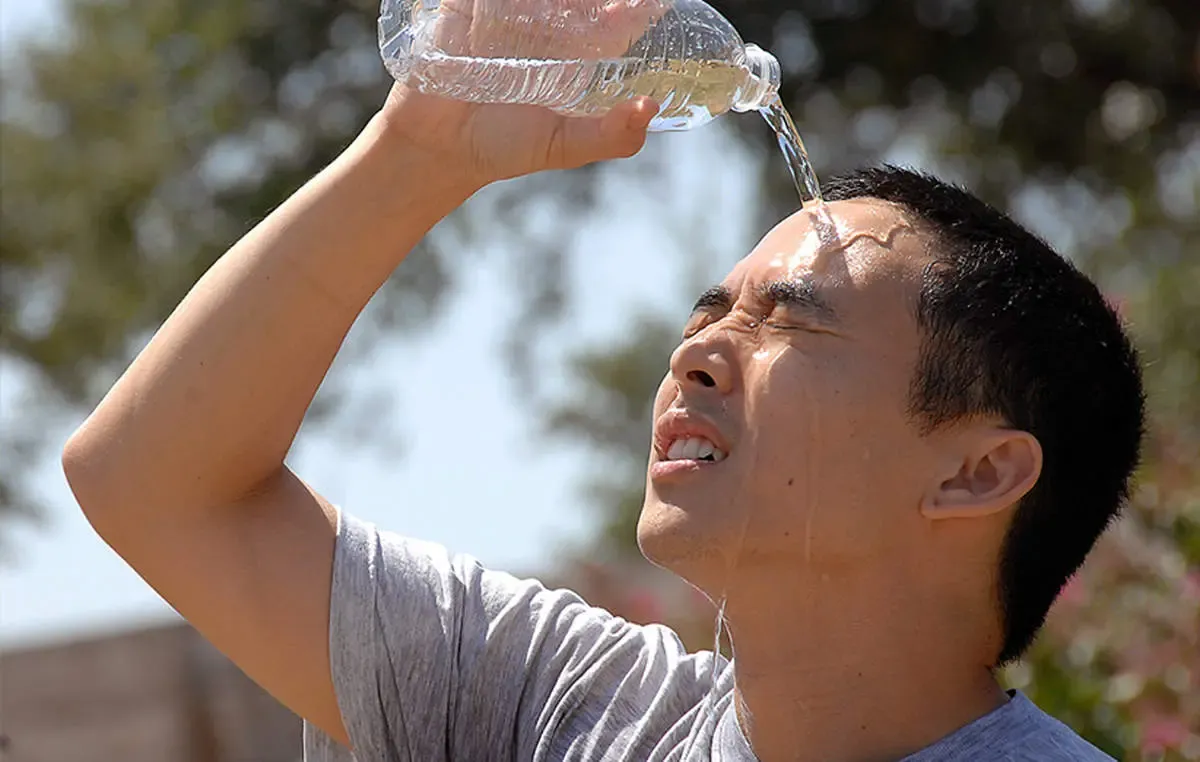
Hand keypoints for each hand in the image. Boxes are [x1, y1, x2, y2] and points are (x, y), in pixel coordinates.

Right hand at [374, 0, 664, 188]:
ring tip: (559, 0)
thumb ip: (610, 136)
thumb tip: (650, 108)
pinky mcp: (467, 6)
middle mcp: (547, 28)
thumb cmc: (504, 148)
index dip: (636, 8)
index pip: (616, 19)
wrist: (437, 148)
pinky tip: (514, 1)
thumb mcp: (563, 146)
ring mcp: (507, 13)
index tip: (656, 0)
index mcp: (577, 55)